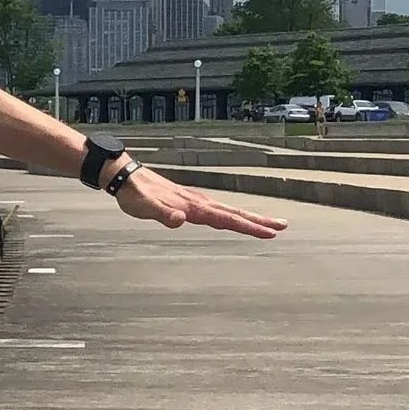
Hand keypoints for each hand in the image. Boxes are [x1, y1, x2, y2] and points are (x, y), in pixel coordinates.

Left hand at [114, 167, 284, 237]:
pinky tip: (235, 220)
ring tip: (268, 224)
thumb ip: (162, 213)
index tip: (269, 232)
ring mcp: (195, 202)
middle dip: (258, 221)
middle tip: (283, 226)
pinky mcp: (189, 203)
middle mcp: (198, 202)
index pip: (226, 218)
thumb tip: (181, 219)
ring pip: (228, 212)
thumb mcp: (144, 207)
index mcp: (193, 206)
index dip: (248, 226)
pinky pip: (217, 212)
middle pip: (234, 213)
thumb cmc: (134, 194)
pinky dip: (231, 216)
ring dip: (249, 218)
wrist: (125, 176)